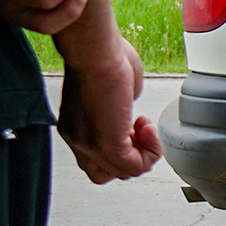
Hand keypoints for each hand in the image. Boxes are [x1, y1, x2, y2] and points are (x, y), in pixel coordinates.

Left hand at [57, 34, 161, 182]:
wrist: (95, 51)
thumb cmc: (102, 56)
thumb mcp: (114, 90)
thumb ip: (121, 108)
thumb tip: (131, 111)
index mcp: (75, 126)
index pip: (94, 160)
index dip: (121, 148)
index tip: (131, 125)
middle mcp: (77, 138)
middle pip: (104, 175)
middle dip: (131, 157)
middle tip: (140, 132)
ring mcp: (89, 143)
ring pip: (124, 173)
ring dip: (145, 152)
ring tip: (145, 126)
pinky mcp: (107, 143)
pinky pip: (136, 166)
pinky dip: (151, 151)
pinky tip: (147, 126)